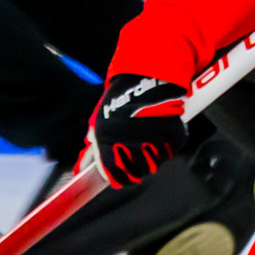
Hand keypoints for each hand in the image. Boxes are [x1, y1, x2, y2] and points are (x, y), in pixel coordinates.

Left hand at [90, 72, 187, 188]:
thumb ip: (92, 150)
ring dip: (156, 156)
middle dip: (140, 168)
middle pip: (139, 172)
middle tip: (141, 158)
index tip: (125, 177)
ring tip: (152, 142)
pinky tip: (164, 133)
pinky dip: (171, 143)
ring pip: (158, 162)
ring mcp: (152, 134)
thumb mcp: (99, 123)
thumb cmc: (118, 102)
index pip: (115, 175)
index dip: (121, 179)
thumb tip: (81, 171)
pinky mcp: (172, 127)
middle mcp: (129, 140)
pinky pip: (174, 147)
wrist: (143, 75)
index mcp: (107, 140)